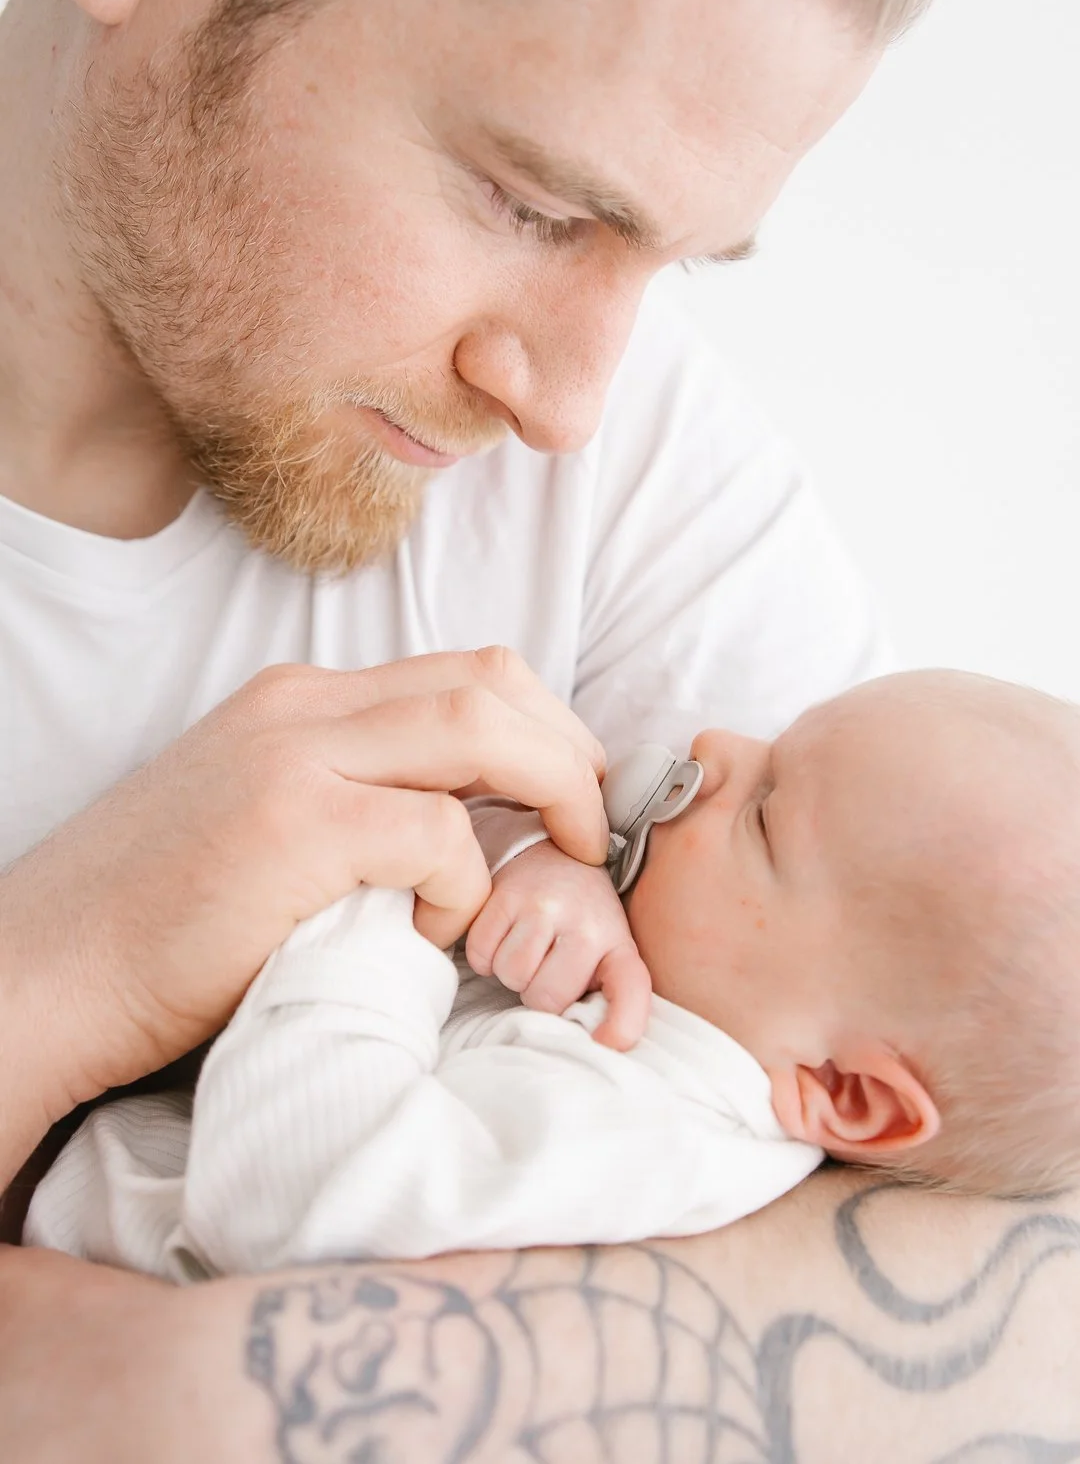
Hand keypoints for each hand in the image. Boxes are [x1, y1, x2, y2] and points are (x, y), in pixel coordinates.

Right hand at [0, 647, 606, 1173]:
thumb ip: (353, 798)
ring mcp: (296, 757)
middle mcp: (302, 707)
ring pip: (481, 723)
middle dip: (569, 746)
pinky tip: (436, 929)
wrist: (44, 972)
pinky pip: (435, 831)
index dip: (543, 725)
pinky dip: (464, 880)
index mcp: (299, 701)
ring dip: (549, 789)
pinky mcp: (292, 827)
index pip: (461, 672)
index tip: (570, 791)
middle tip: (591, 823)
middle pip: (490, 677)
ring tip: (562, 860)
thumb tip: (462, 823)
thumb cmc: (158, 922)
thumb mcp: (261, 821)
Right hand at [464, 840, 651, 1049]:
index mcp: (619, 946)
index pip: (631, 990)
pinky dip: (485, 954)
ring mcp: (546, 905)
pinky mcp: (507, 893)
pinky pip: (482, 952)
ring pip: (511, 975)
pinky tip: (503, 937)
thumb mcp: (607, 953)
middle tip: (544, 969)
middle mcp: (587, 924)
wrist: (560, 851)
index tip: (604, 1044)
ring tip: (526, 949)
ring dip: (510, 973)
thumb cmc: (583, 919)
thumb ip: (604, 996)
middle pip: (545, 998)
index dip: (621, 1026)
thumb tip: (590, 1044)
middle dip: (536, 994)